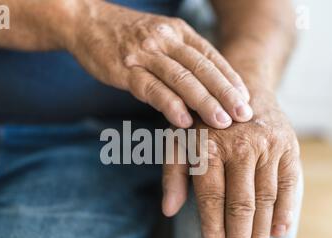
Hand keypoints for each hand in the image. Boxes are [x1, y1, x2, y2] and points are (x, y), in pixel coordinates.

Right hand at [65, 0, 251, 128]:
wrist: (86, 20)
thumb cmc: (126, 36)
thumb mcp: (160, 38)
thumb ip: (181, 57)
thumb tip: (206, 88)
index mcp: (179, 32)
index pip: (212, 56)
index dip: (231, 79)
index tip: (246, 99)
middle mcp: (166, 39)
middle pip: (202, 68)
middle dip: (225, 93)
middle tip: (243, 115)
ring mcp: (145, 53)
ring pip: (181, 78)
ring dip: (204, 102)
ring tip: (221, 122)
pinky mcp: (125, 68)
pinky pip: (151, 88)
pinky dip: (169, 104)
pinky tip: (183, 121)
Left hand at [162, 88, 300, 237]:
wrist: (241, 89)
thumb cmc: (203, 123)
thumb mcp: (178, 142)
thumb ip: (172, 175)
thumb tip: (168, 211)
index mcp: (208, 145)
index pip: (211, 197)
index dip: (213, 228)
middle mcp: (239, 144)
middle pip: (240, 203)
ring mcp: (267, 145)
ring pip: (265, 198)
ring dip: (261, 232)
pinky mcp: (288, 146)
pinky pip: (289, 185)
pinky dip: (285, 211)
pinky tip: (278, 232)